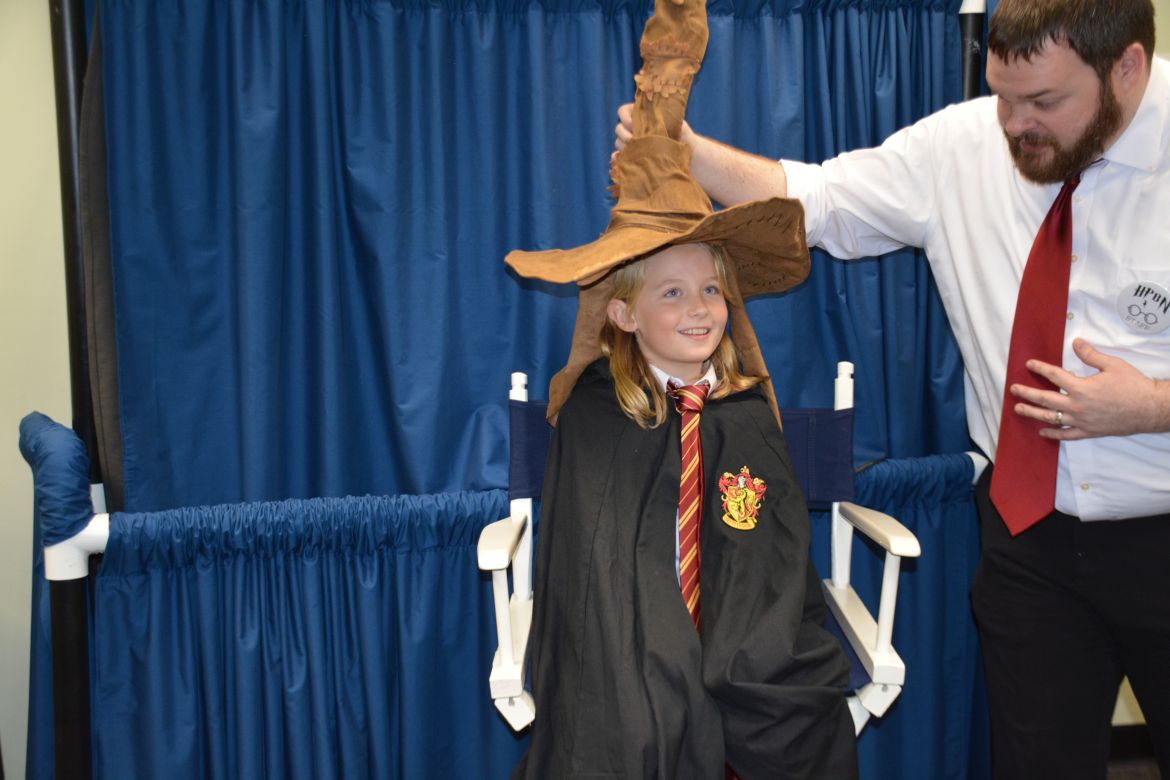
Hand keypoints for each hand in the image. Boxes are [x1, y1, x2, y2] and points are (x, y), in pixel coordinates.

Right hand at [611, 102, 696, 160]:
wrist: (690, 154)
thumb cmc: (684, 135)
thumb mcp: (677, 124)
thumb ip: (664, 119)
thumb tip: (653, 122)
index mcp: (642, 116)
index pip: (623, 111)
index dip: (624, 117)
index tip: (632, 125)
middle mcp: (634, 129)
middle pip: (618, 128)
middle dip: (624, 134)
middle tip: (634, 140)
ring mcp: (633, 143)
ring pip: (618, 143)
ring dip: (624, 147)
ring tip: (636, 152)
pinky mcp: (634, 157)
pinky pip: (620, 158)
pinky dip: (619, 159)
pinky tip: (624, 161)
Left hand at [1009, 338, 1169, 439]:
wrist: (1149, 408)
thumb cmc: (1133, 385)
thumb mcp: (1112, 365)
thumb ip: (1090, 355)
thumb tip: (1076, 342)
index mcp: (1082, 388)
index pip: (1054, 376)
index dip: (1040, 369)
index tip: (1029, 364)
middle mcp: (1078, 406)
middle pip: (1045, 399)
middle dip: (1027, 393)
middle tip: (1014, 389)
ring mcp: (1082, 421)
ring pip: (1051, 418)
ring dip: (1033, 413)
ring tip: (1018, 409)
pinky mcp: (1089, 432)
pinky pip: (1066, 435)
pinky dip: (1053, 434)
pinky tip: (1042, 432)